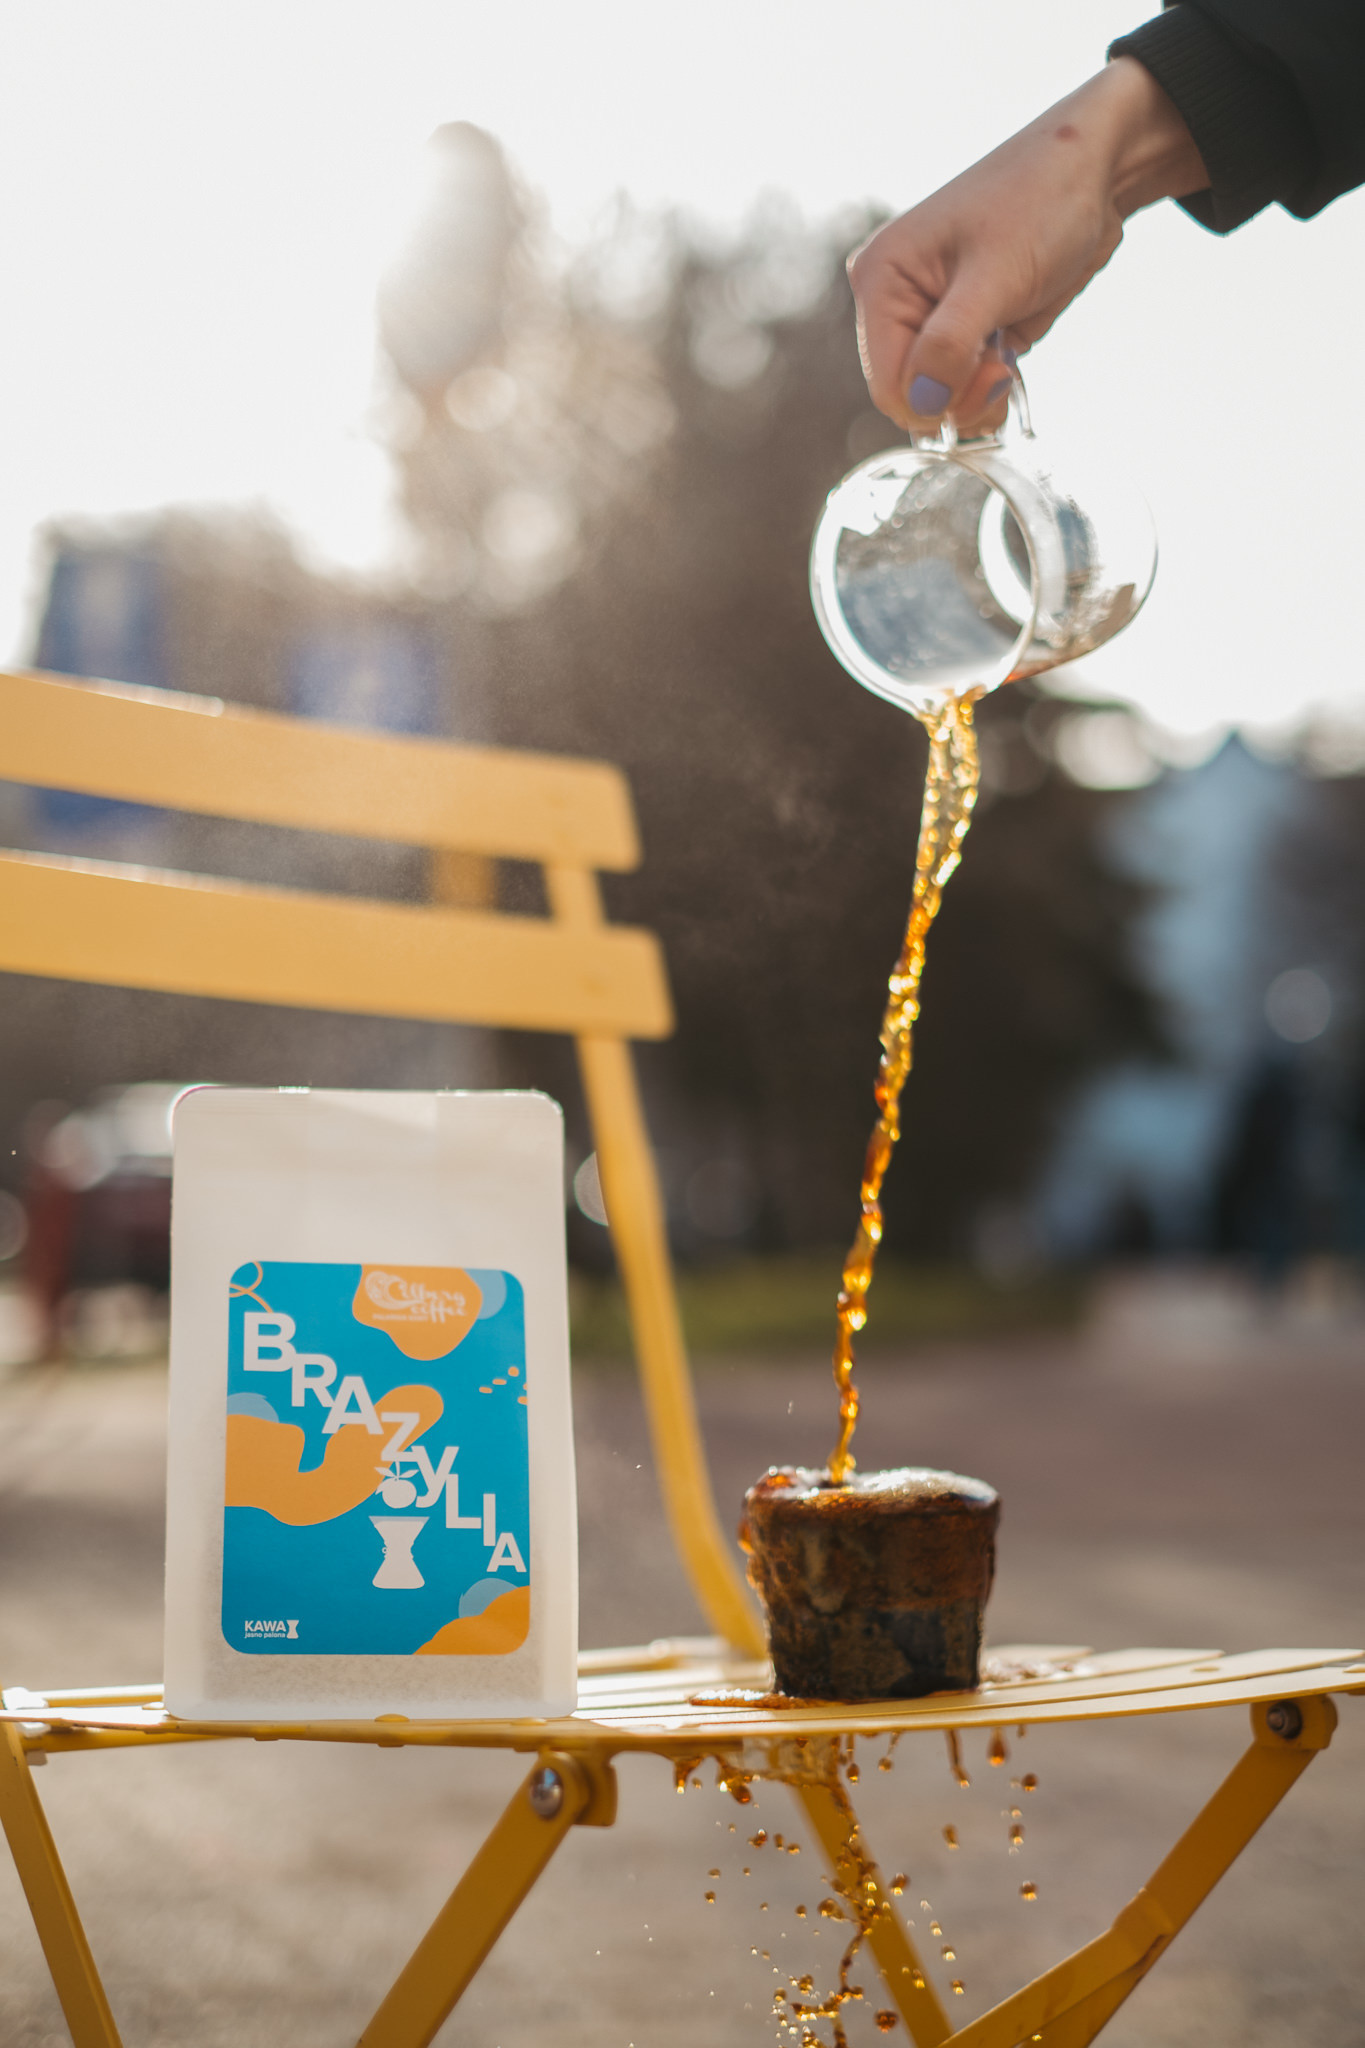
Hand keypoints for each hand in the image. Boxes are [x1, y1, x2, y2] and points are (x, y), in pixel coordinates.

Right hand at [848, 58, 1208, 434]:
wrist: (1094, 169)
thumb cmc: (1042, 198)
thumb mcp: (995, 276)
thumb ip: (950, 346)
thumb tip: (923, 408)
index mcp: (883, 280)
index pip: (889, 386)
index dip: (937, 402)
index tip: (992, 374)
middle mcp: (896, 301)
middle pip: (911, 398)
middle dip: (960, 398)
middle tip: (1004, 368)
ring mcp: (928, 317)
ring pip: (938, 399)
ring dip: (978, 398)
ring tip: (1009, 361)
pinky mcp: (962, 328)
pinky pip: (962, 386)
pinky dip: (988, 390)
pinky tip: (1009, 362)